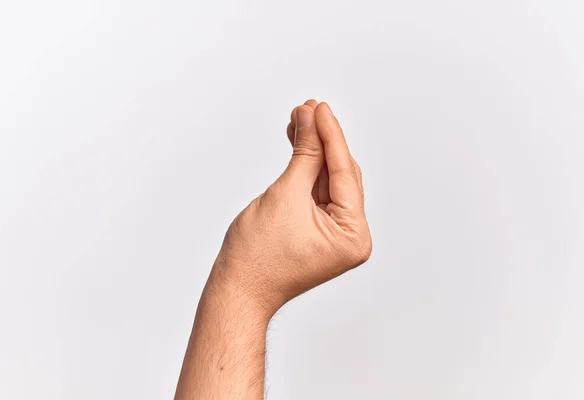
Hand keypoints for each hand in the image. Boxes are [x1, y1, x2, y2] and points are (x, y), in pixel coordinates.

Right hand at [210, 100, 371, 315]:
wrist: (237, 288)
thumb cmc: (257, 256)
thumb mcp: (285, 195)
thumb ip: (304, 154)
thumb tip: (310, 118)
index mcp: (354, 236)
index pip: (345, 173)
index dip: (330, 136)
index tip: (319, 107)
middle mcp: (352, 237)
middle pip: (340, 175)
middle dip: (322, 140)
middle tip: (307, 109)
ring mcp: (337, 235)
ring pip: (328, 180)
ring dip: (313, 151)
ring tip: (299, 119)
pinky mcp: (320, 231)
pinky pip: (317, 192)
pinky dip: (306, 169)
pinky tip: (298, 142)